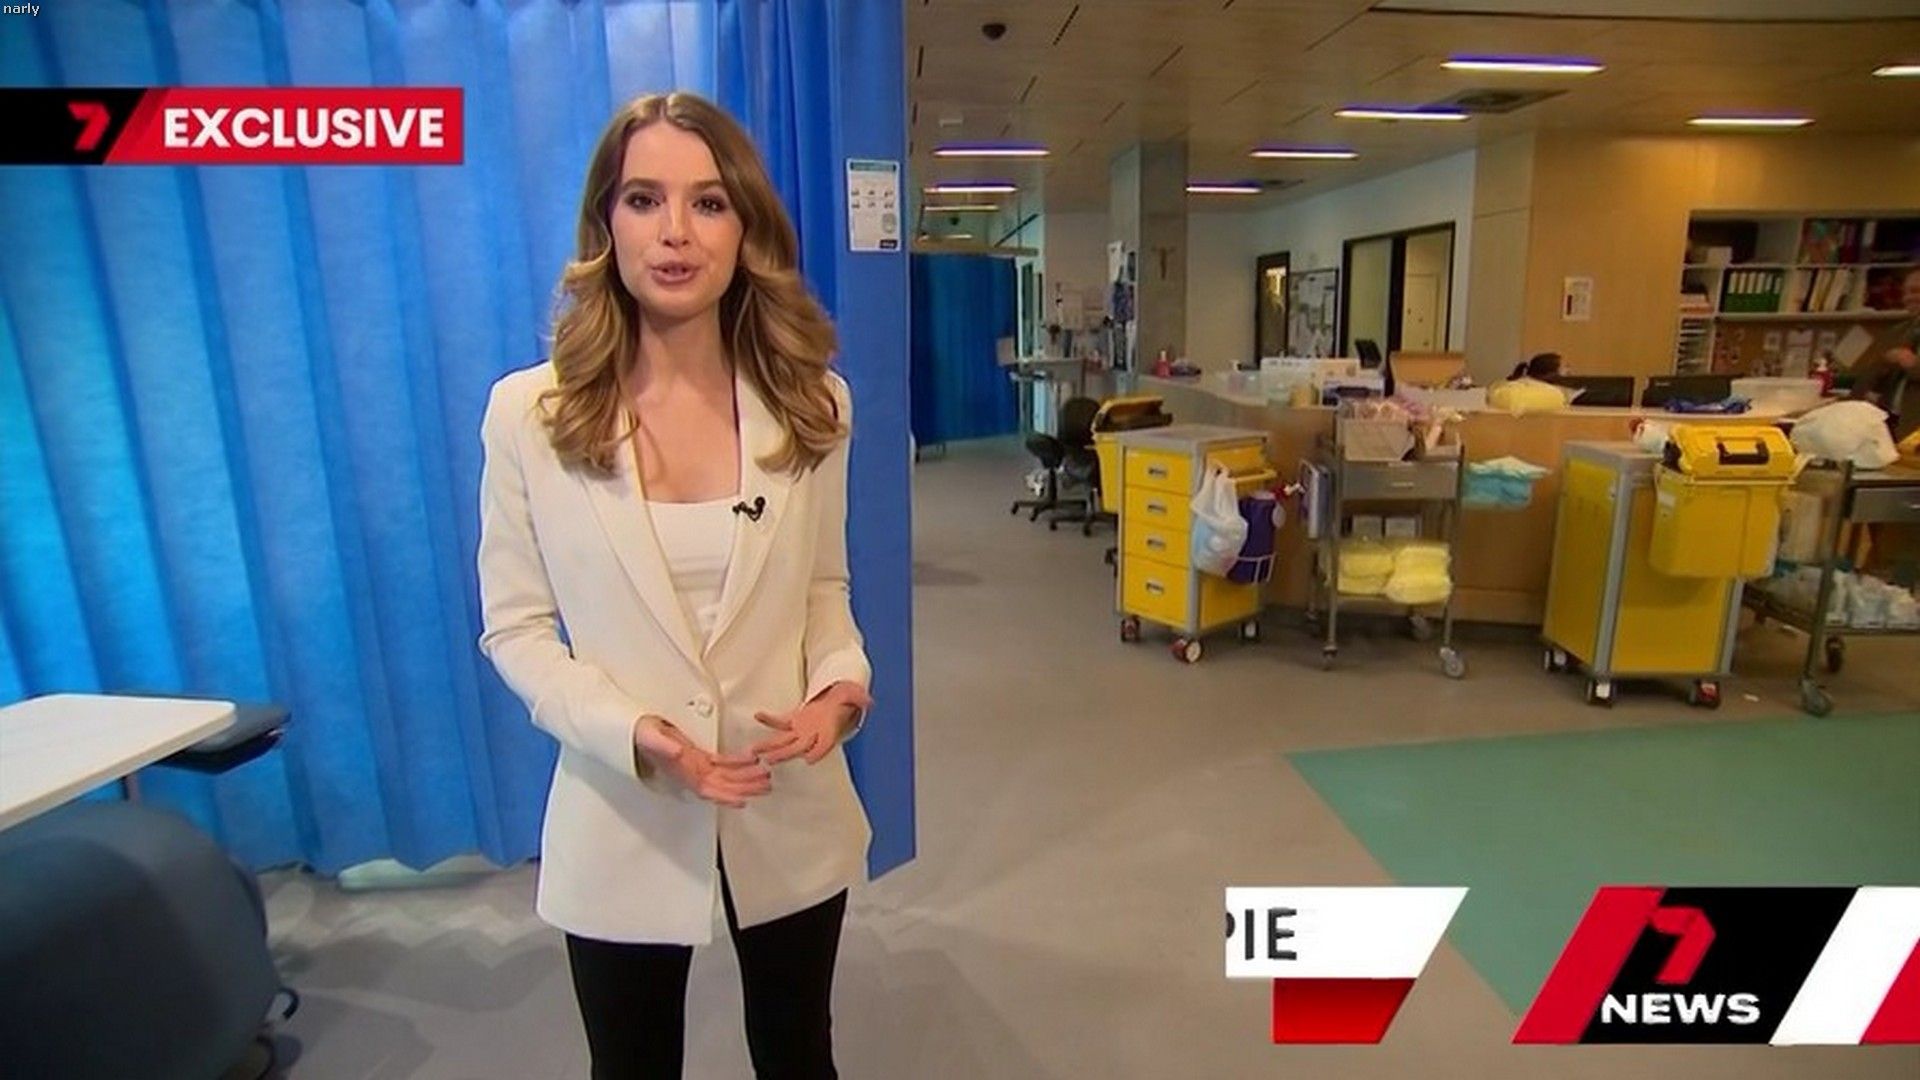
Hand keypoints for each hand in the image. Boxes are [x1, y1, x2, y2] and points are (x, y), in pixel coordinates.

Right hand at [634, 716, 769, 808]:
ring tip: (766, 775)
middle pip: (723, 785)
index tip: (743, 801)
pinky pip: (723, 763)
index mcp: (682, 773)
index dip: (725, 797)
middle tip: (766, 785)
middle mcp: (692, 773)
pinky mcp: (700, 757)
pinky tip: (752, 759)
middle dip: (745, 787)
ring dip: (746, 776)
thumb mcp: (650, 738)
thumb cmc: (641, 736)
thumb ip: (663, 746)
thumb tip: (678, 753)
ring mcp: (697, 766)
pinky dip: (738, 762)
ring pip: (727, 775)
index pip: (707, 790)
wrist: (637, 731)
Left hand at [751, 682, 870, 765]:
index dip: (818, 752)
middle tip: (769, 761)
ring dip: (770, 745)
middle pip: (798, 748)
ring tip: (754, 750)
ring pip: (784, 741)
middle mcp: (814, 735)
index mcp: (830, 732)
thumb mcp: (855, 695)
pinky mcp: (794, 721)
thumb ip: (860, 698)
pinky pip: (779, 722)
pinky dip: (770, 719)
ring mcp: (802, 729)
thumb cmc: (848, 698)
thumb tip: (869, 701)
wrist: (838, 699)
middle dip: (784, 754)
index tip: (809, 759)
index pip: (824, 745)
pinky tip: (758, 715)